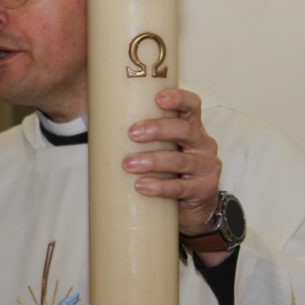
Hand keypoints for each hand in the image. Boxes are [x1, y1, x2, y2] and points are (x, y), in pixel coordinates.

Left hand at [123, 88, 221, 236]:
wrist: (194, 205)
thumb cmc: (170, 169)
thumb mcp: (162, 147)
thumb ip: (142, 135)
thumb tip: (99, 123)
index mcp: (192, 127)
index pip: (192, 105)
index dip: (179, 98)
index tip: (158, 98)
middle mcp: (203, 144)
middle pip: (184, 129)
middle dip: (157, 129)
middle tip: (132, 133)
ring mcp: (206, 167)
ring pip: (180, 160)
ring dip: (152, 160)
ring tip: (128, 164)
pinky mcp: (203, 189)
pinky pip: (180, 187)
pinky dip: (159, 186)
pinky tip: (142, 186)